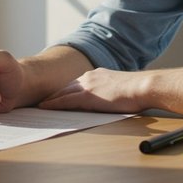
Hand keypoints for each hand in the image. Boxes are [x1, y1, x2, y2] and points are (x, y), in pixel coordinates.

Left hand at [37, 68, 151, 113]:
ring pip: (63, 92)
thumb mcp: (119, 88)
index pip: (76, 84)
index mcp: (97, 74)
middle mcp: (89, 77)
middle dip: (54, 94)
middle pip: (66, 86)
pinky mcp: (88, 95)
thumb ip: (109, 91)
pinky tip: (45, 107)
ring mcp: (87, 85)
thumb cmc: (137, 92)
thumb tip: (106, 99)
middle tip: (41, 101)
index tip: (55, 96)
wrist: (143, 87)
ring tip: (39, 106)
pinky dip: (54, 104)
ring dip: (50, 99)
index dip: (64, 91)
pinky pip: (66, 100)